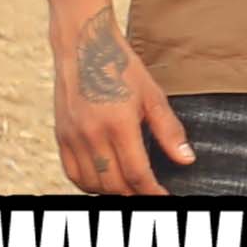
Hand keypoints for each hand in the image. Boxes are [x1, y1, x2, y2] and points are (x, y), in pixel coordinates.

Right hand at [50, 2, 191, 198]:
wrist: (83, 46)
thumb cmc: (121, 68)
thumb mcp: (153, 96)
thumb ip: (169, 131)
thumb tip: (186, 160)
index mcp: (118, 125)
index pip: (136, 174)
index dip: (152, 193)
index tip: (165, 199)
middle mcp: (91, 134)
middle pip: (113, 184)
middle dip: (134, 196)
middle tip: (151, 197)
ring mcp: (72, 136)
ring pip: (90, 183)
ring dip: (111, 192)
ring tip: (130, 191)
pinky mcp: (60, 135)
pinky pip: (72, 172)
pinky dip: (88, 184)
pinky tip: (105, 182)